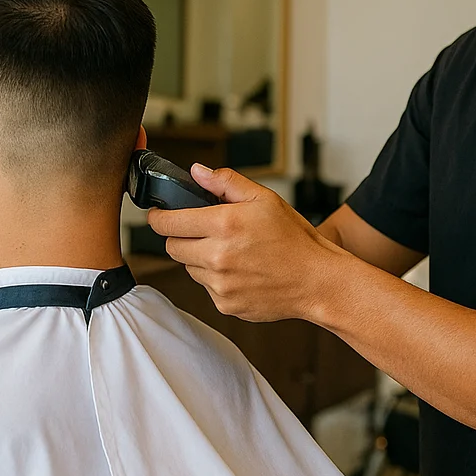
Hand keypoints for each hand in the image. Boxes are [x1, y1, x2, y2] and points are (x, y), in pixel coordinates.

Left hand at [147, 164, 343, 321]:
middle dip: (182, 236)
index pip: (167, 223)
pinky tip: (241, 271)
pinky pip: (207, 287)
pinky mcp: (225, 304)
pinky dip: (216, 279)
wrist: (317, 281)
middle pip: (172, 246)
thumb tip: (197, 171)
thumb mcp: (264, 199)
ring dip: (199, 258)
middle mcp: (217, 256)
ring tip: (231, 251)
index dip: (158, 217)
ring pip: (189, 267)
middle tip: (204, 231)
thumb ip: (225, 182)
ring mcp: (219, 284)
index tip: (158, 215)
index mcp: (224, 225)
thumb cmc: (294, 239)